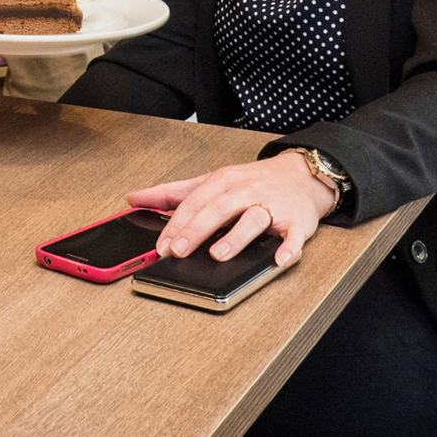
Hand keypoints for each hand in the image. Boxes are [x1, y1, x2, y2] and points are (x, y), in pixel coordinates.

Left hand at [130, 151, 337, 268]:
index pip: (194, 202)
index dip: (175, 224)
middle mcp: (246, 191)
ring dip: (235, 237)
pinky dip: (287, 248)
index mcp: (223, 182)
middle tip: (177, 251)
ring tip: (217, 254)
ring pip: (253, 219)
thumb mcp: (212, 181)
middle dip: (196, 230)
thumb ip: (173, 192)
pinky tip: (277, 260)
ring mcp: (272, 206)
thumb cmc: (253, 181)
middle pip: (218, 209)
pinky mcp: (296, 222)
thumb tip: (135, 198)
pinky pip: (293, 236)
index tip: (160, 245)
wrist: (301, 175)